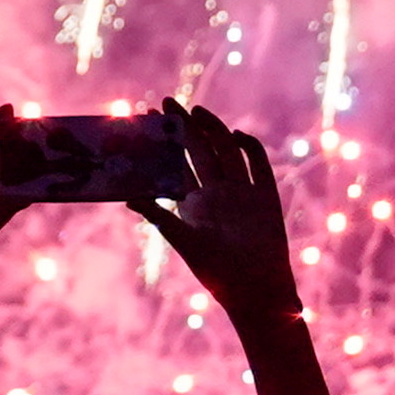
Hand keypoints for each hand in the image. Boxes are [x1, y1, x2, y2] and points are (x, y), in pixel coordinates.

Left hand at [130, 105, 307, 332]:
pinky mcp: (266, 198)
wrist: (254, 292)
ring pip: (227, 152)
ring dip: (214, 131)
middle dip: (185, 127)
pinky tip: (237, 136)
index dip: (166, 142)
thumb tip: (128, 198)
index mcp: (195, 203)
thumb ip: (160, 217)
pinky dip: (250, 149)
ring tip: (197, 112)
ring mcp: (242, 193)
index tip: (150, 119)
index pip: (177, 164)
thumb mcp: (183, 240)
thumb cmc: (216, 272)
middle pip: (200, 151)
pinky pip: (258, 167)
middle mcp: (217, 193)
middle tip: (167, 102)